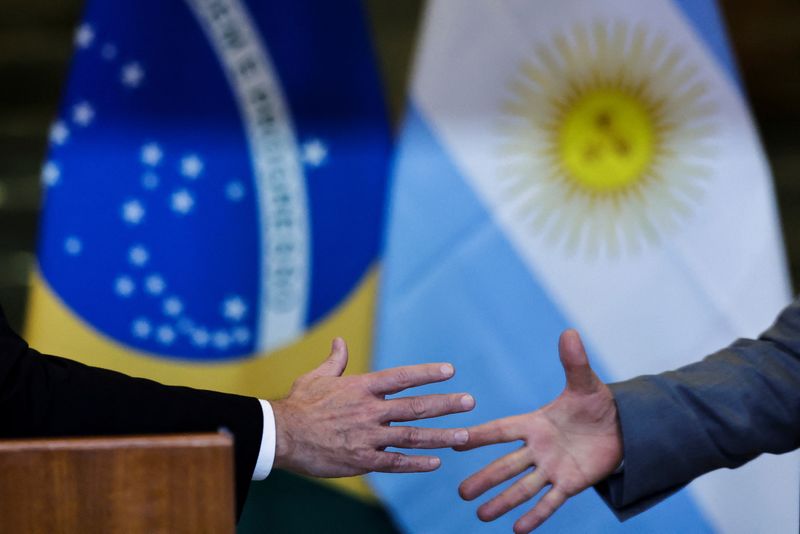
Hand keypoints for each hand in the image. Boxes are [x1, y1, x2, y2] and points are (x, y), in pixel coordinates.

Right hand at [272, 337, 474, 476]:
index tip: (450, 370)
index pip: (401, 377)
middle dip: (445, 404)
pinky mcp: (361, 460)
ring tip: (464, 435)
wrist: (279, 434)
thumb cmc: (298, 404)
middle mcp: (369, 410)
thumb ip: (336, 361)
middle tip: (469, 402)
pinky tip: (436, 462)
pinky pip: (395, 463)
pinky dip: (417, 463)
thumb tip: (340, 341)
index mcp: (361, 387)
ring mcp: (367, 436)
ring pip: (412, 436)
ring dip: (441, 436)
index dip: (427, 373)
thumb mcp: (317, 377)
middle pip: (415, 406)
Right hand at [457, 330, 621, 532]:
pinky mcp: (570, 484)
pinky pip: (550, 502)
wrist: (622, 428)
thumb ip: (574, 362)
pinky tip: (517, 530)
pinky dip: (535, 516)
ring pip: (522, 487)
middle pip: (506, 465)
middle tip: (460, 492)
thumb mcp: (585, 383)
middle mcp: (538, 448)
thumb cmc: (596, 403)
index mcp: (535, 423)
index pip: (502, 430)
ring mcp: (552, 468)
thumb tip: (569, 332)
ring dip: (502, 501)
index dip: (481, 436)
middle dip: (484, 478)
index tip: (456, 441)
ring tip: (480, 515)